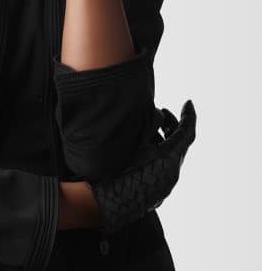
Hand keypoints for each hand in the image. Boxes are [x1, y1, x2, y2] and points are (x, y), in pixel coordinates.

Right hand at [88, 99, 196, 233]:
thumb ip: (149, 127)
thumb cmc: (122, 170)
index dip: (189, 115)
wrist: (113, 201)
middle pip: (181, 142)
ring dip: (166, 137)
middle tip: (163, 111)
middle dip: (173, 124)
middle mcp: (173, 170)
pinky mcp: (160, 188)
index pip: (187, 132)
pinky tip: (145, 146)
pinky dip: (160, 150)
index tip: (188, 102)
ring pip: (174, 154)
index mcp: (170, 157)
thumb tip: (158, 113)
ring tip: (152, 126)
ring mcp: (168, 182)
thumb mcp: (136, 142)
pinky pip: (166, 164)